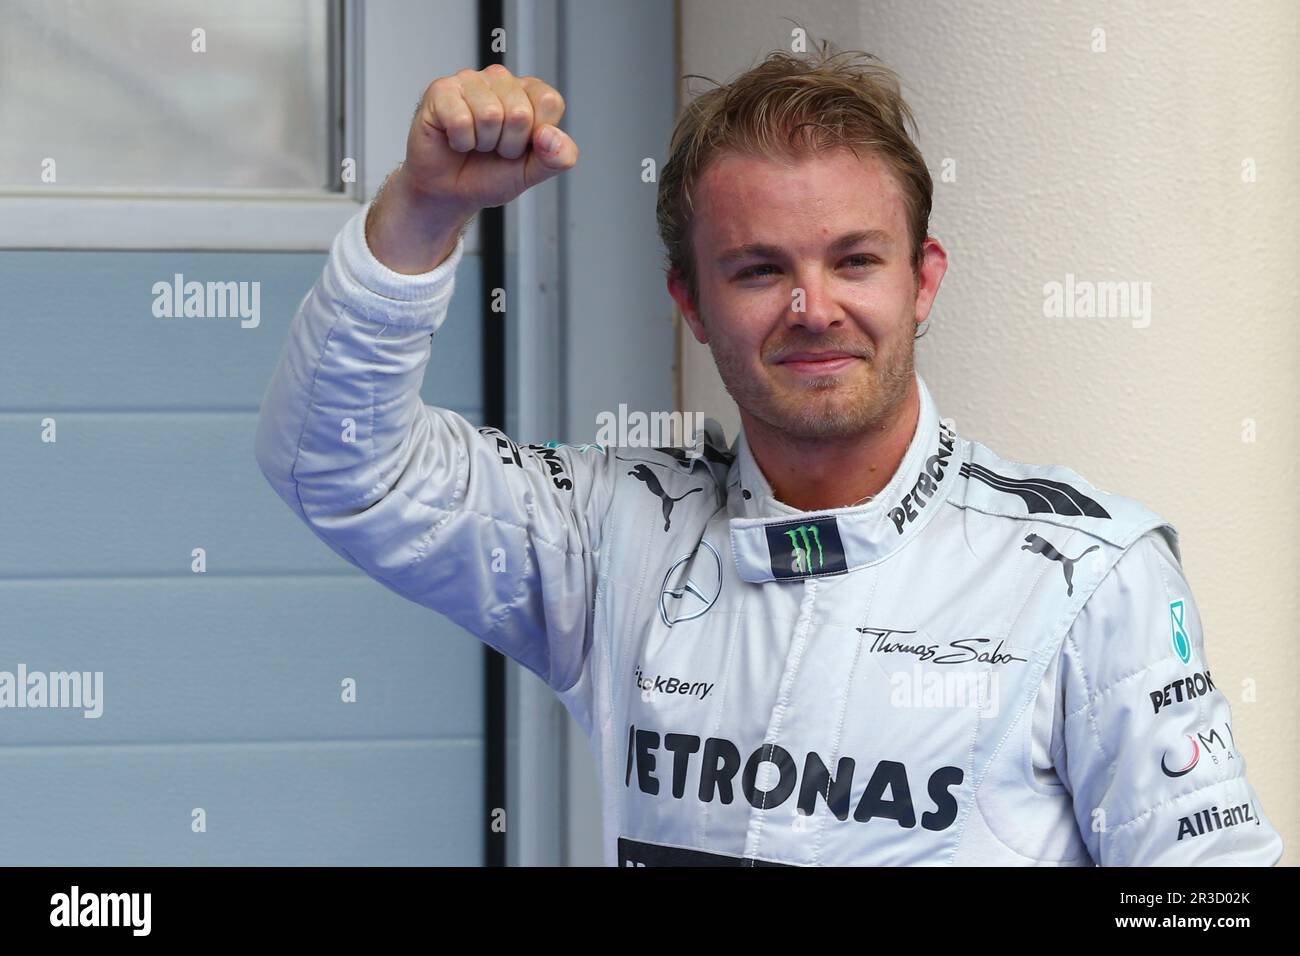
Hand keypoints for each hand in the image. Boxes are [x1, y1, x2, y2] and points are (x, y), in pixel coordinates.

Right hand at [366, 65, 577, 272]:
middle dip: (507, 145)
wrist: (449, 191)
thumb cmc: (488, 176)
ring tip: (474, 143)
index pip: (549, 102)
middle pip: (520, 113)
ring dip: (482, 143)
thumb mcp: (532, 173)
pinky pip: (461, 120)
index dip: (537, 137)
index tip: (521, 146)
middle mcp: (501, 80)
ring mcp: (471, 81)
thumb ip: (557, 158)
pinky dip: (460, 141)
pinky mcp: (442, 90)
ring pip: (490, 115)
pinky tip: (456, 139)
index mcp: (528, 93)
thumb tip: (552, 136)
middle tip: (492, 149)